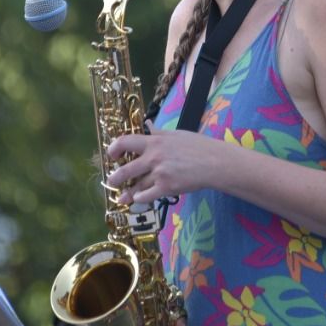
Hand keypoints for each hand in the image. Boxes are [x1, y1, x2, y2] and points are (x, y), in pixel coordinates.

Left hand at [106, 123, 223, 204]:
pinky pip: (147, 196)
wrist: (214, 162)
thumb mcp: (177, 134)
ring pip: (137, 186)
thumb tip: (148, 125)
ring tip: (123, 198)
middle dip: (115, 178)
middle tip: (111, 181)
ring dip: (128, 193)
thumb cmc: (199, 146)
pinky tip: (138, 200)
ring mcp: (159, 173)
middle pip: (126, 169)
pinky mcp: (166, 187)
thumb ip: (159, 132)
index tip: (113, 155)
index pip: (126, 142)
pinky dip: (141, 199)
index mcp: (155, 141)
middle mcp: (153, 157)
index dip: (114, 148)